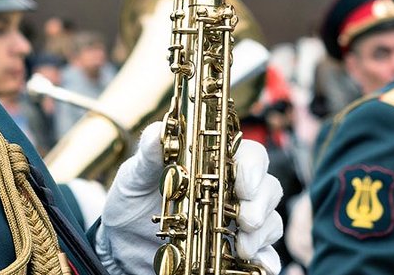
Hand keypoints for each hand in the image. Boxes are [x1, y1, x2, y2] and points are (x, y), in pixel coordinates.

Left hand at [94, 123, 282, 274]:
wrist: (122, 242)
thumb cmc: (133, 199)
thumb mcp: (136, 176)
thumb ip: (148, 154)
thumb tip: (157, 131)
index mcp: (212, 164)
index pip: (248, 155)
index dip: (253, 166)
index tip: (243, 184)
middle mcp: (230, 190)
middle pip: (267, 187)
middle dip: (261, 202)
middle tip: (245, 219)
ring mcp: (235, 222)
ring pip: (270, 220)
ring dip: (263, 233)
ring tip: (242, 247)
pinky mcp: (233, 252)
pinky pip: (265, 255)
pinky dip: (267, 260)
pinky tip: (256, 265)